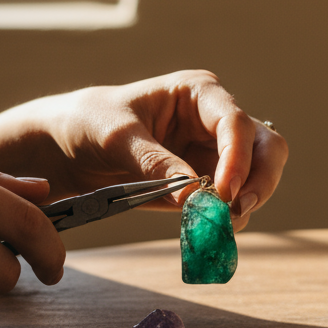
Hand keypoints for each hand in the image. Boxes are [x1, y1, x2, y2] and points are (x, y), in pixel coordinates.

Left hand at [0, 71, 287, 230]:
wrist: (61, 150)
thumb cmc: (86, 125)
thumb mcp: (116, 139)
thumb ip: (156, 163)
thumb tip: (196, 194)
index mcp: (198, 93)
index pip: (236, 122)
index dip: (239, 158)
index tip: (223, 194)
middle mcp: (214, 120)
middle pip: (266, 147)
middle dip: (259, 181)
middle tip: (237, 213)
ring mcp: (213, 154)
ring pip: (257, 178)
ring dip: (246, 204)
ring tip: (218, 229)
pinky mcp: (204, 185)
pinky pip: (231, 204)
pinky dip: (227, 221)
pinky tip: (208, 234)